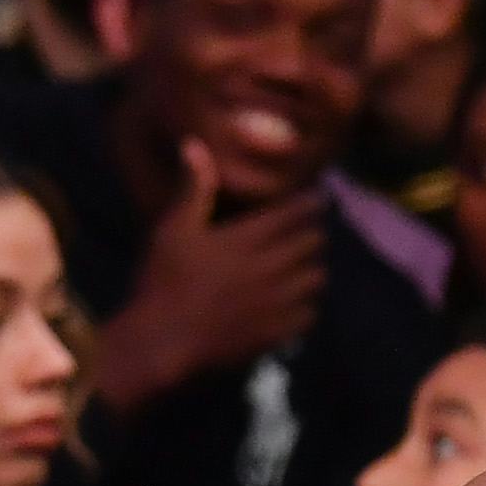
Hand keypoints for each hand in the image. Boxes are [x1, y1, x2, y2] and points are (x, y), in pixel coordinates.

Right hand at [95, 143, 324, 407]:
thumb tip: (195, 144)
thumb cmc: (165, 280)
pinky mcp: (276, 333)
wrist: (165, 340)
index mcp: (247, 240)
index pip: (293, 214)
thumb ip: (193, 189)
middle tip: (310, 230)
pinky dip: (307, 304)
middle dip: (313, 233)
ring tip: (306, 264)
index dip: (310, 203)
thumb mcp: (173, 229)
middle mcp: (270, 269)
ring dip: (313, 268)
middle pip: (311, 244)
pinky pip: (309, 315)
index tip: (320, 197)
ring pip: (316, 279)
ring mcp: (276, 304)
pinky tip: (297, 301)